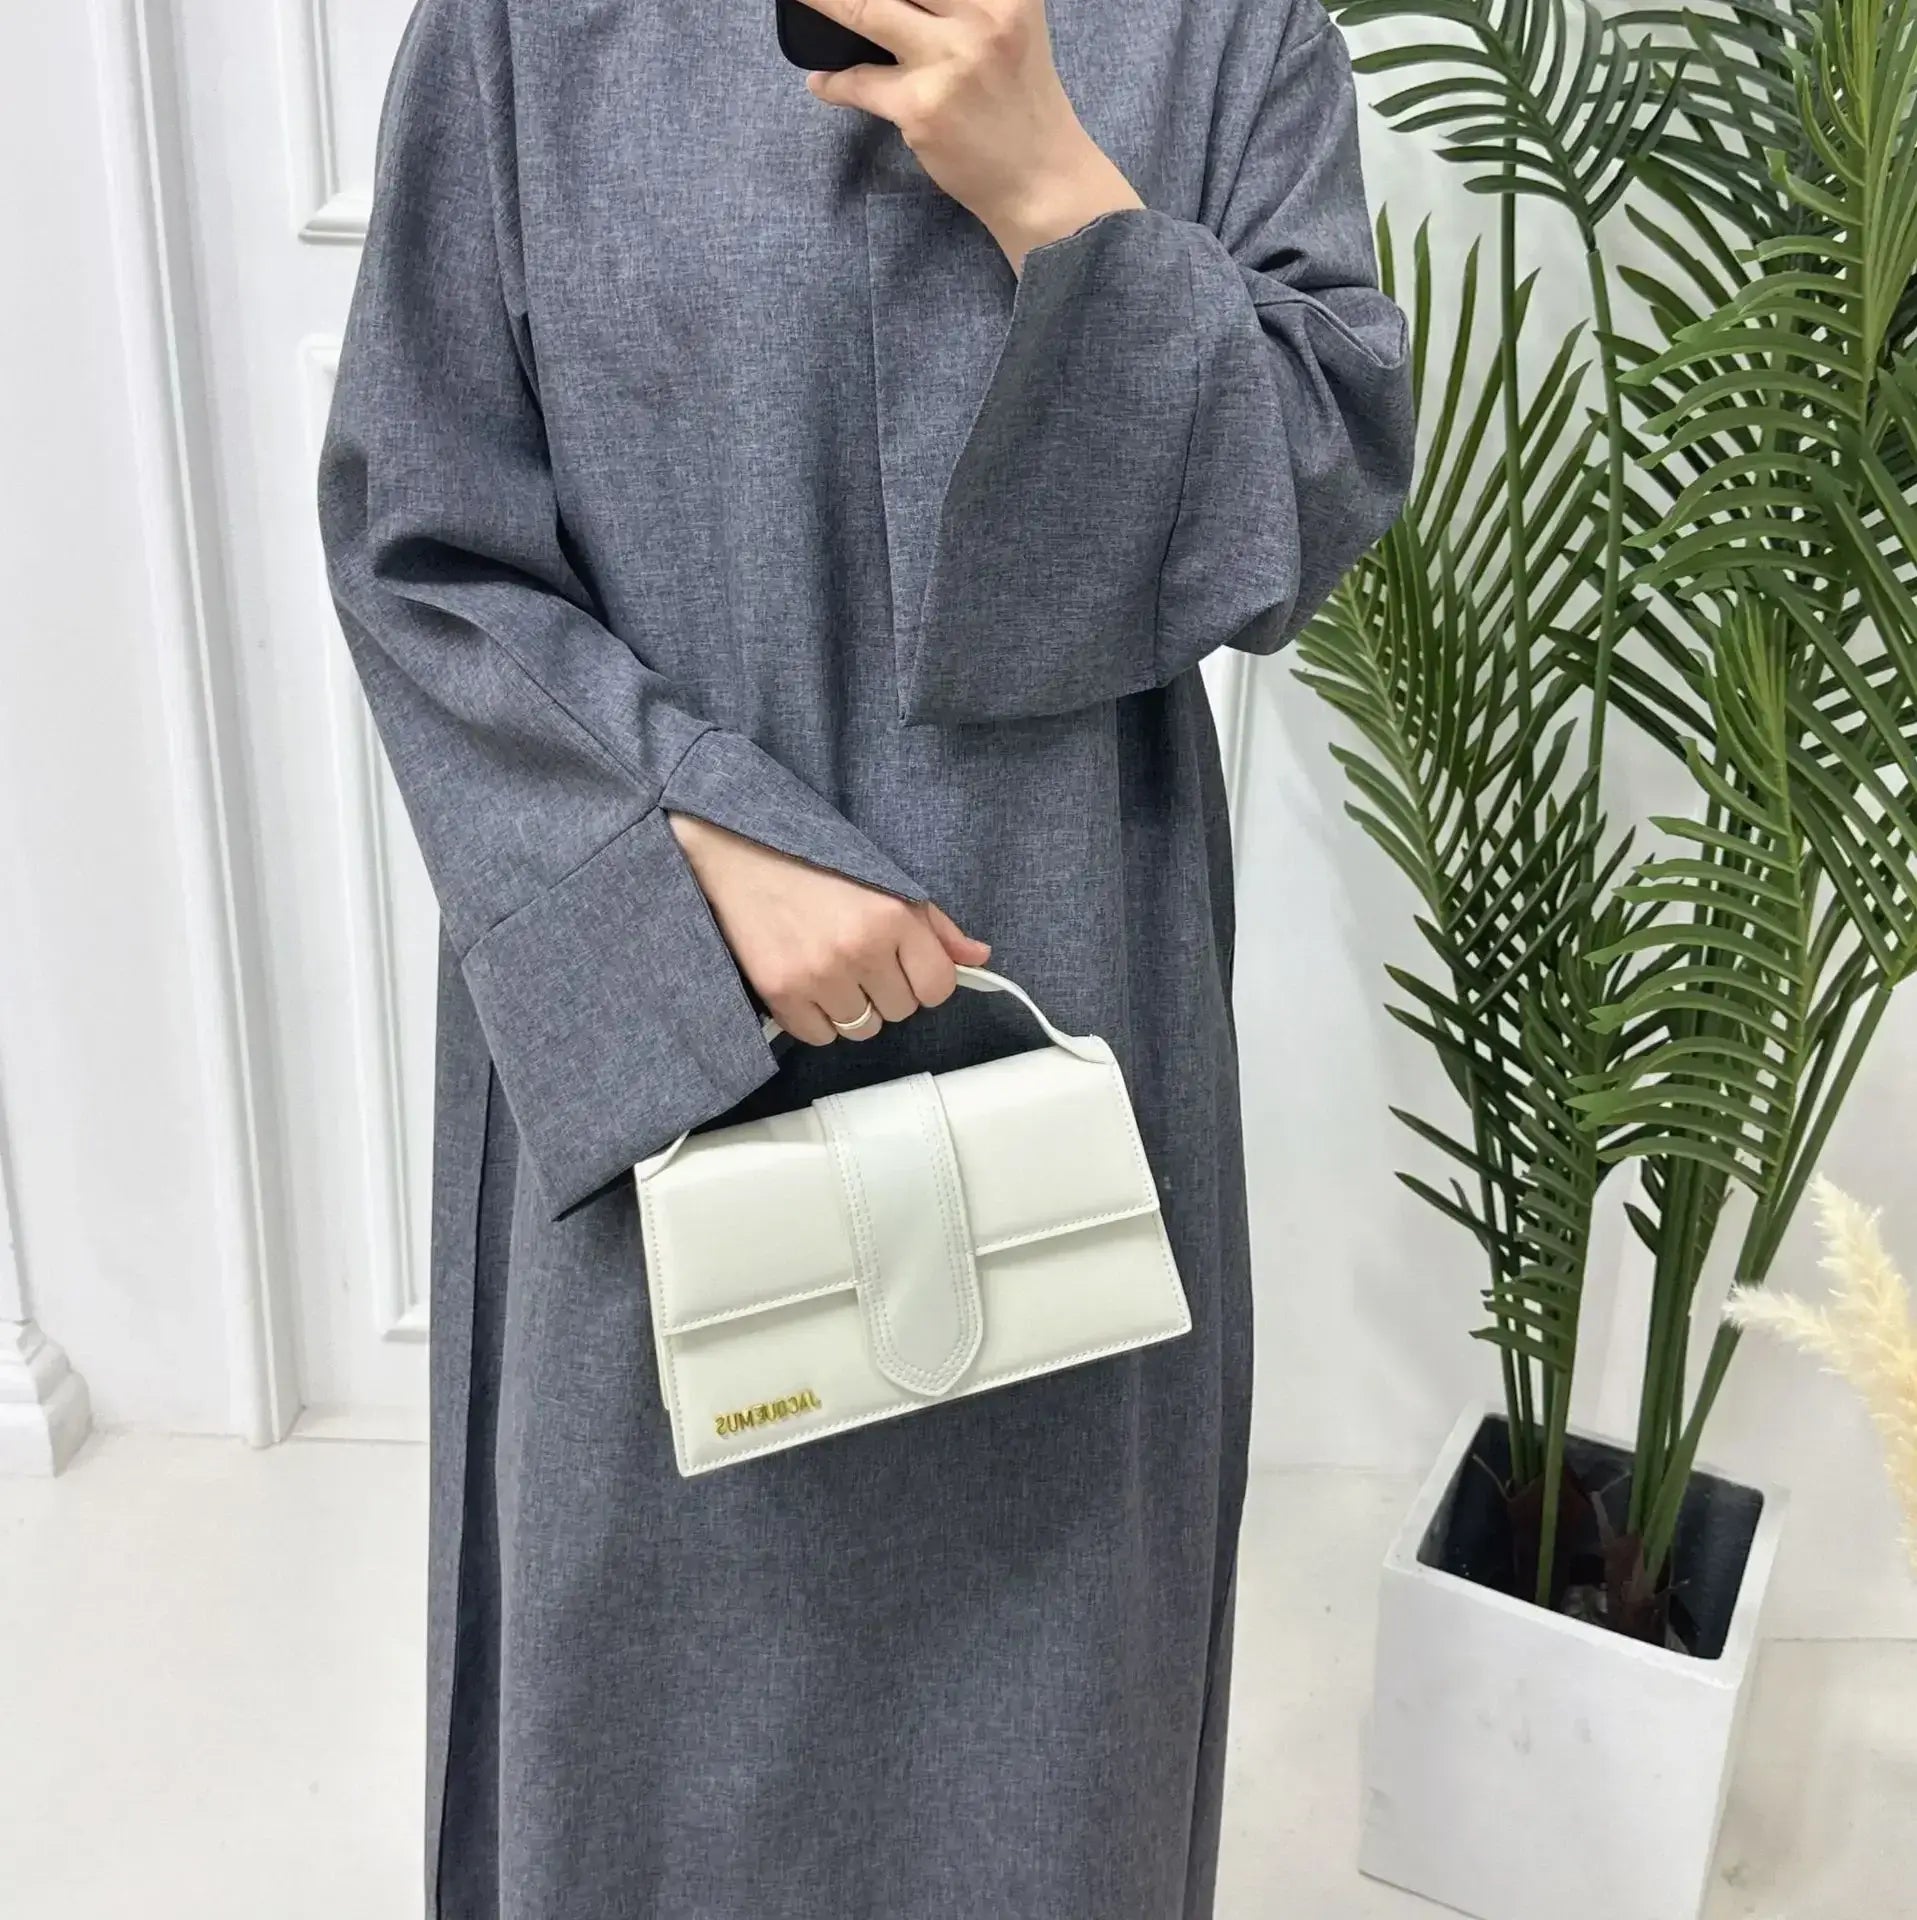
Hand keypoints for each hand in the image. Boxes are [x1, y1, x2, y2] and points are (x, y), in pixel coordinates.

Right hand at [668, 813, 990, 1045]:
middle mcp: (859, 949)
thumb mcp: (885, 882)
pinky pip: (819, 1037)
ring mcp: (818, 975)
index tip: (904, 966)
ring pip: (861, 1028)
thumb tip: (978, 956)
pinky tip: (806, 983)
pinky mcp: (780, 993)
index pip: (938, 988)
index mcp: (893, 917)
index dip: (923, 980)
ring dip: (852, 1008)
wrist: (738, 853)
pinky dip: (816, 1019)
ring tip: (831, 968)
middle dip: (886, 991)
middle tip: (859, 959)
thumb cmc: (814, 863)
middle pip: (900, 1012)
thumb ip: (935, 925)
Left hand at [799, 0, 1143, 272]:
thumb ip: (962, 4)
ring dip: (822, 2)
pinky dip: (834, 84)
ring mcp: (949, 61)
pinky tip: (824, 84)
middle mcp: (982, 15)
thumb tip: (902, 0)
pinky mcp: (921, 107)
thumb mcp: (1009, 29)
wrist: (1041, 179)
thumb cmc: (1021, 104)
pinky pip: (859, 83)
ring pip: (865, 10)